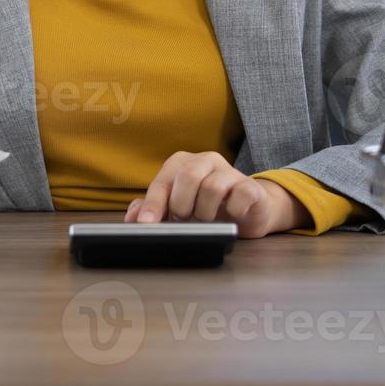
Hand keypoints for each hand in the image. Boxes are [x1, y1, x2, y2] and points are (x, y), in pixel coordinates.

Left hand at [123, 151, 310, 237]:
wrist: (248, 210)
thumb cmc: (206, 208)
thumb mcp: (177, 209)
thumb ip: (153, 209)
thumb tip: (133, 218)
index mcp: (182, 163)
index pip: (163, 182)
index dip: (153, 205)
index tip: (147, 225)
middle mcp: (206, 160)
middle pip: (187, 177)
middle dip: (182, 206)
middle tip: (184, 220)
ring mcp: (230, 171)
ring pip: (212, 187)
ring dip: (206, 212)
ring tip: (207, 219)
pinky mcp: (251, 186)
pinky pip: (240, 195)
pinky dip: (233, 211)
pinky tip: (231, 215)